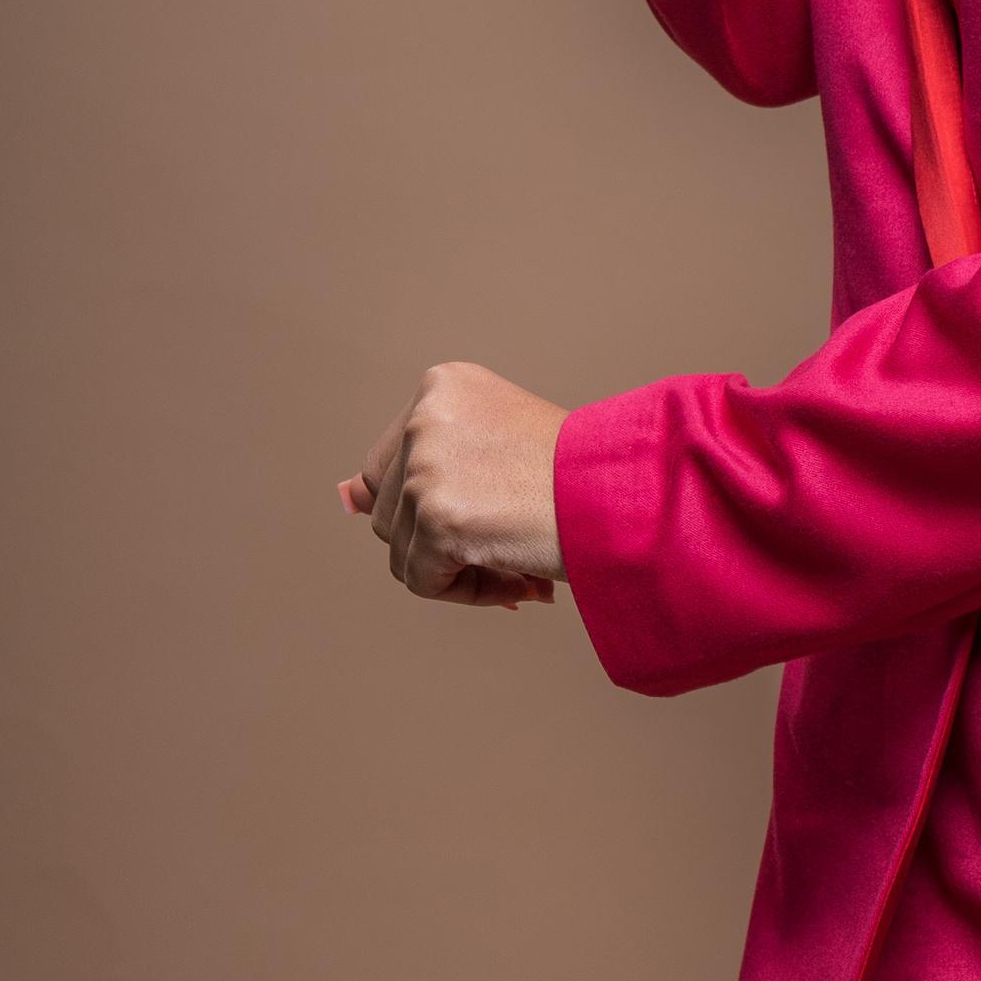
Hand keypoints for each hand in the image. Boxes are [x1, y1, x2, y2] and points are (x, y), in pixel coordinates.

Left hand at [342, 359, 569, 606]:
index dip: (431, 508)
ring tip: (521, 566)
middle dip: (444, 541)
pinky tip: (520, 580)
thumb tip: (348, 497)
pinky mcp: (436, 515)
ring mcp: (427, 465)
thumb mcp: (498, 447)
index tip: (486, 518)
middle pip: (389, 510)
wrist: (633, 496)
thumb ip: (426, 464)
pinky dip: (469, 593)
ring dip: (458, 569)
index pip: (391, 466)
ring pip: (402, 549)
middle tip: (511, 548)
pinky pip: (421, 580)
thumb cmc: (586, 478)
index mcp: (442, 387)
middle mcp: (426, 417)